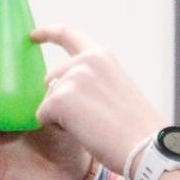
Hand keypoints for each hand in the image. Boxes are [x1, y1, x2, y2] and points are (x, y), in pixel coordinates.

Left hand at [30, 26, 166, 175]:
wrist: (146, 146)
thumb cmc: (135, 128)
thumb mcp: (116, 88)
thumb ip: (91, 80)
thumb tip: (59, 87)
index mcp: (102, 57)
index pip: (68, 35)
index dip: (47, 33)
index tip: (32, 35)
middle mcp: (85, 61)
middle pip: (52, 80)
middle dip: (62, 102)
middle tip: (94, 119)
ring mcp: (72, 78)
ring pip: (48, 101)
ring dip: (63, 117)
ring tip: (94, 125)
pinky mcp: (59, 99)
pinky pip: (42, 117)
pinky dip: (58, 129)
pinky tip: (84, 132)